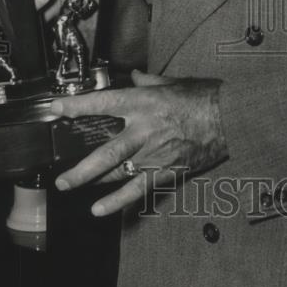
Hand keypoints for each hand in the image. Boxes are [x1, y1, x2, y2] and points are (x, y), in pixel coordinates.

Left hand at [50, 69, 228, 216]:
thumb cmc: (203, 96)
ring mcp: (155, 154)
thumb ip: (148, 82)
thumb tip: (133, 77)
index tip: (55, 108)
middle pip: (106, 151)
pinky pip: (138, 189)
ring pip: (118, 172)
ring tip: (72, 188)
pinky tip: (100, 210)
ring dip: (93, 182)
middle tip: (61, 177)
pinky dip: (118, 202)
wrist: (231, 117)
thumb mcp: (172, 82)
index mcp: (144, 103)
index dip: (77, 106)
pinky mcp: (167, 171)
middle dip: (80, 167)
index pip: (103, 103)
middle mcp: (144, 129)